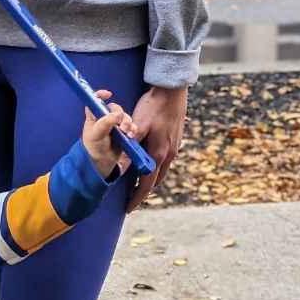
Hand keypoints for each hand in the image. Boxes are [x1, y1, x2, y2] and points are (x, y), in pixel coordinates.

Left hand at [82, 89, 145, 178]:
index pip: (96, 100)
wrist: (102, 163)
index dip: (101, 95)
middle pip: (115, 108)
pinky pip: (131, 126)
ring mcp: (114, 125)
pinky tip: (131, 135)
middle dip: (120, 114)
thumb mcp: (96, 134)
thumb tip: (118, 114)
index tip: (108, 94)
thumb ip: (105, 122)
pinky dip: (133, 129)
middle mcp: (104, 117)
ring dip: (128, 123)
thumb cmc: (94, 146)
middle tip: (122, 126)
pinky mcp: (123, 132)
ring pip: (124, 117)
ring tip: (127, 132)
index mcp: (94, 115)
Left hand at [126, 85, 188, 211]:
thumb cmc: (153, 106)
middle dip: (143, 190)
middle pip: (155, 181)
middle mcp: (168, 154)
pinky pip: (165, 160)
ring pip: (161, 171)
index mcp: (158, 153)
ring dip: (150, 178)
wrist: (172, 92)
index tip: (128, 207)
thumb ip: (131, 141)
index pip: (146, 184)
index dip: (136, 197)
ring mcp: (174, 148)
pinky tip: (150, 160)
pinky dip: (156, 166)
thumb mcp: (138, 123)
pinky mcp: (176, 140)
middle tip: (131, 196)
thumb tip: (123, 157)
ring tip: (138, 181)